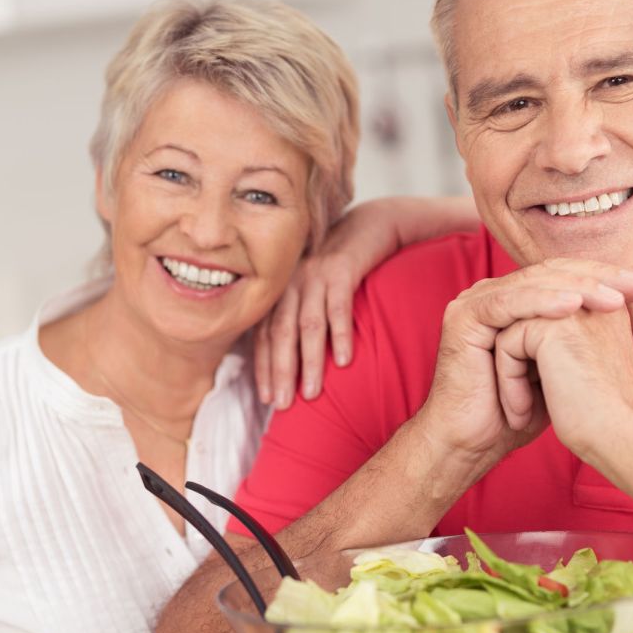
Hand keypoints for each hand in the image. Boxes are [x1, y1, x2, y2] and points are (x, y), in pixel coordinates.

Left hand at [254, 240, 366, 409]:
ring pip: (308, 324)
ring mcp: (315, 275)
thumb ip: (300, 318)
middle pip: (281, 332)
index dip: (264, 367)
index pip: (265, 334)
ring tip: (312, 393)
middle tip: (283, 404)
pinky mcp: (342, 269)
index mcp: (281, 292)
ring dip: (309, 361)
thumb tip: (294, 364)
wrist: (368, 227)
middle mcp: (293, 284)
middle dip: (281, 371)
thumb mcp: (313, 291)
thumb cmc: (340, 269)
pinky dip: (340, 334)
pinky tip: (343, 361)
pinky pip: (339, 306)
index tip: (266, 398)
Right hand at [415, 259, 632, 468]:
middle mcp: (492, 295)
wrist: (474, 442)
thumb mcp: (557, 366)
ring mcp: (474, 302)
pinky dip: (542, 302)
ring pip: (533, 283)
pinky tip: (572, 306)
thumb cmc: (515, 412)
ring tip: (612, 297)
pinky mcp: (464, 318)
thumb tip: (622, 312)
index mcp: (512, 300)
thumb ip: (576, 335)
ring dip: (576, 288)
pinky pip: (508, 303)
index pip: (562, 276)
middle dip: (597, 277)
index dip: (603, 277)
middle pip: (550, 272)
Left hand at [492, 304, 632, 472]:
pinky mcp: (550, 327)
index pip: (547, 314)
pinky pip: (506, 344)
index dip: (533, 355)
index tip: (542, 396)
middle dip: (517, 360)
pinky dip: (508, 381)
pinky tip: (522, 412)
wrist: (621, 437)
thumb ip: (563, 345)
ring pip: (512, 331)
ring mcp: (572, 307)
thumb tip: (528, 345)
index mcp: (604, 305)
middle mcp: (593, 297)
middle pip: (528, 318)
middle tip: (519, 405)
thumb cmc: (604, 416)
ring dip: (509, 374)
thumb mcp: (584, 368)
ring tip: (521, 411)